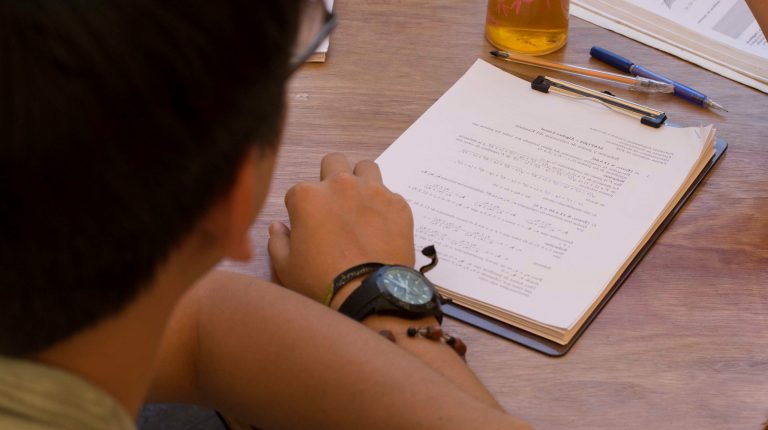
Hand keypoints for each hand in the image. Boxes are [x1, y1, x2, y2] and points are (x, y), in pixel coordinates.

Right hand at [268, 153, 415, 301]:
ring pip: (366, 168)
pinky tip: (383, 228)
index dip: (301, 211)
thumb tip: (277, 227)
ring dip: (361, 181)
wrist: (369, 294)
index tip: (309, 229)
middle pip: (334, 162)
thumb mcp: (286, 267)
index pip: (298, 192)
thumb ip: (277, 241)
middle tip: (335, 206)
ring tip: (361, 207)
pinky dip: (384, 207)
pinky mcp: (398, 204)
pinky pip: (390, 195)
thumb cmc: (321, 281)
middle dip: (331, 179)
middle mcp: (340, 184)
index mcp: (307, 196)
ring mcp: (372, 191)